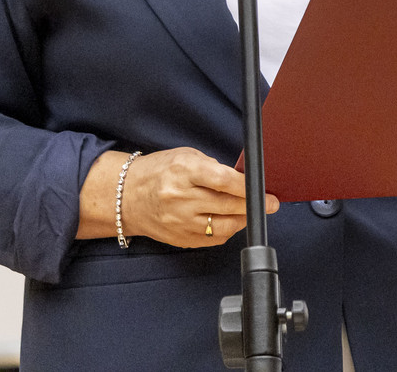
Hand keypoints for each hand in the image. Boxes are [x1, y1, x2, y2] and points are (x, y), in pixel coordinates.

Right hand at [88, 147, 278, 248]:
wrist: (125, 196)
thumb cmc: (158, 171)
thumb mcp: (185, 156)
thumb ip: (214, 167)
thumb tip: (243, 180)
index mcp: (183, 172)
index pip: (224, 181)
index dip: (248, 187)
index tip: (264, 190)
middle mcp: (180, 198)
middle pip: (227, 206)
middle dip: (253, 205)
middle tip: (270, 203)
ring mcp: (179, 222)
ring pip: (223, 227)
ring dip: (242, 220)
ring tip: (250, 212)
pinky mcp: (179, 239)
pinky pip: (212, 240)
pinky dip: (227, 232)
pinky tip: (232, 222)